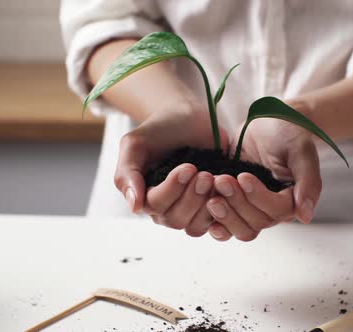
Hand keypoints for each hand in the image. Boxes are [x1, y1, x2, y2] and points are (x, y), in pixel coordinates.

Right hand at [114, 100, 227, 235]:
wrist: (188, 118)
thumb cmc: (159, 130)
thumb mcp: (135, 144)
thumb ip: (127, 173)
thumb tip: (135, 207)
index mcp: (143, 196)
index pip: (154, 205)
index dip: (172, 189)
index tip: (188, 167)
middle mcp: (165, 208)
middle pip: (175, 219)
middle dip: (191, 196)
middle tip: (205, 174)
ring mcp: (188, 210)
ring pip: (194, 226)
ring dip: (205, 204)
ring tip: (214, 178)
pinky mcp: (209, 208)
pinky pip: (214, 224)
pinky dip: (221, 209)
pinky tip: (225, 188)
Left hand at [207, 103, 320, 240]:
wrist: (269, 121)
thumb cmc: (288, 132)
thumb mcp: (301, 151)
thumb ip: (308, 182)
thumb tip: (305, 217)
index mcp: (292, 200)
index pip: (275, 211)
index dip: (258, 197)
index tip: (243, 176)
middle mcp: (272, 210)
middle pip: (255, 224)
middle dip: (236, 203)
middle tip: (221, 180)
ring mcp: (251, 208)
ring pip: (238, 229)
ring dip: (223, 214)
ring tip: (211, 191)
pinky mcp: (233, 203)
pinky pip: (223, 223)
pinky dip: (212, 219)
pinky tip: (204, 206)